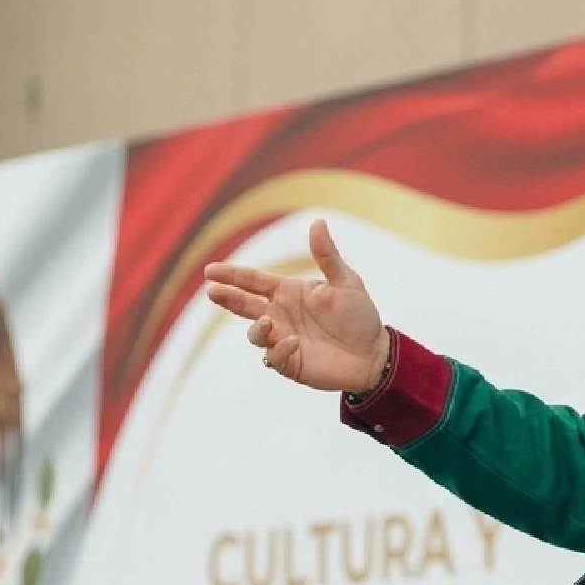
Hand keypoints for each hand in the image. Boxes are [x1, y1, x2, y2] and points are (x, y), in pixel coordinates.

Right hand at [203, 219, 388, 392]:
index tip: (211, 270)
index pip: (253, 281)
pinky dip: (278, 349)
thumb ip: (327, 256)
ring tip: (267, 322)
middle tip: (213, 290)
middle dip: (227, 297)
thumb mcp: (345, 281)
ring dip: (257, 328)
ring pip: (255, 333)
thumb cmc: (359, 316)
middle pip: (245, 305)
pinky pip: (274, 357)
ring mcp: (282, 339)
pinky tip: (294, 342)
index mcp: (288, 292)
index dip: (232, 275)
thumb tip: (317, 222)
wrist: (374, 355)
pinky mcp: (290, 363)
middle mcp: (280, 314)